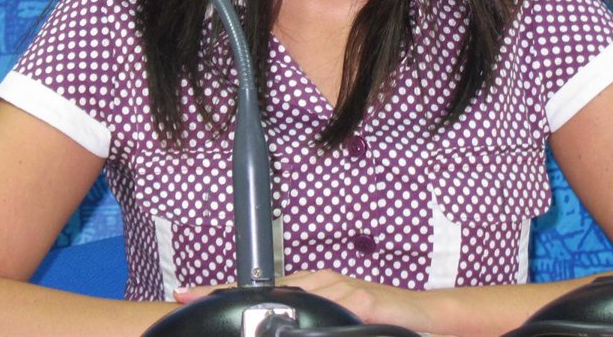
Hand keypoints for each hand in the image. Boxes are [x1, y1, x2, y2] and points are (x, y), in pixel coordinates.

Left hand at [176, 270, 448, 334]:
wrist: (426, 316)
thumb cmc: (380, 319)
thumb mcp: (338, 318)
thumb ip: (308, 319)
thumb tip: (273, 328)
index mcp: (314, 287)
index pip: (262, 288)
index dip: (225, 291)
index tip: (186, 295)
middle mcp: (324, 283)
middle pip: (268, 289)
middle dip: (227, 294)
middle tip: (187, 297)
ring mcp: (341, 292)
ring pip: (292, 297)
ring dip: (258, 305)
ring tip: (222, 308)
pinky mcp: (361, 303)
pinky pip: (327, 308)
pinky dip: (308, 312)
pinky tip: (290, 320)